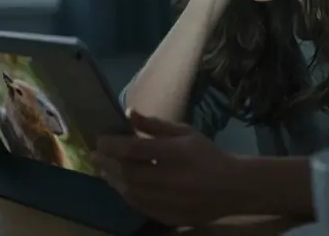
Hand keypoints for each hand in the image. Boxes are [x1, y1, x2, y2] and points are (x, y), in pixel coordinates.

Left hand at [93, 109, 240, 226]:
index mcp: (176, 154)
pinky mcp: (168, 216)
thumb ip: (155, 125)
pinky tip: (121, 185)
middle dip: (107, 163)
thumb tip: (129, 113)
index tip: (100, 139)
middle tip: (95, 154)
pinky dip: (126, 194)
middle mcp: (170, 178)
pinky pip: (139, 206)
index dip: (113, 144)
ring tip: (103, 170)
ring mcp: (168, 201)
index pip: (135, 148)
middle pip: (128, 172)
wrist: (233, 188)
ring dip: (113, 179)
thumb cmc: (207, 155)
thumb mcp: (185, 133)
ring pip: (130, 191)